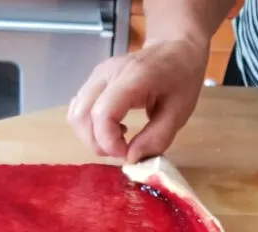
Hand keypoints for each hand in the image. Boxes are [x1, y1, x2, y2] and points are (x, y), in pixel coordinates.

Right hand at [67, 38, 208, 161]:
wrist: (176, 47)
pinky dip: (89, 126)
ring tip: (116, 138)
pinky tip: (111, 126)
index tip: (128, 153)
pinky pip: (78, 109)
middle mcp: (106, 74)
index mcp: (133, 77)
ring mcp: (95, 76)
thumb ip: (157, 137)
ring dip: (90, 136)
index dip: (109, 142)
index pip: (102, 114)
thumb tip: (131, 158)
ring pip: (75, 114)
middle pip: (82, 117)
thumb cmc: (181, 77)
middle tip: (121, 150)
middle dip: (97, 143)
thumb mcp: (180, 111)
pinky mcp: (91, 81)